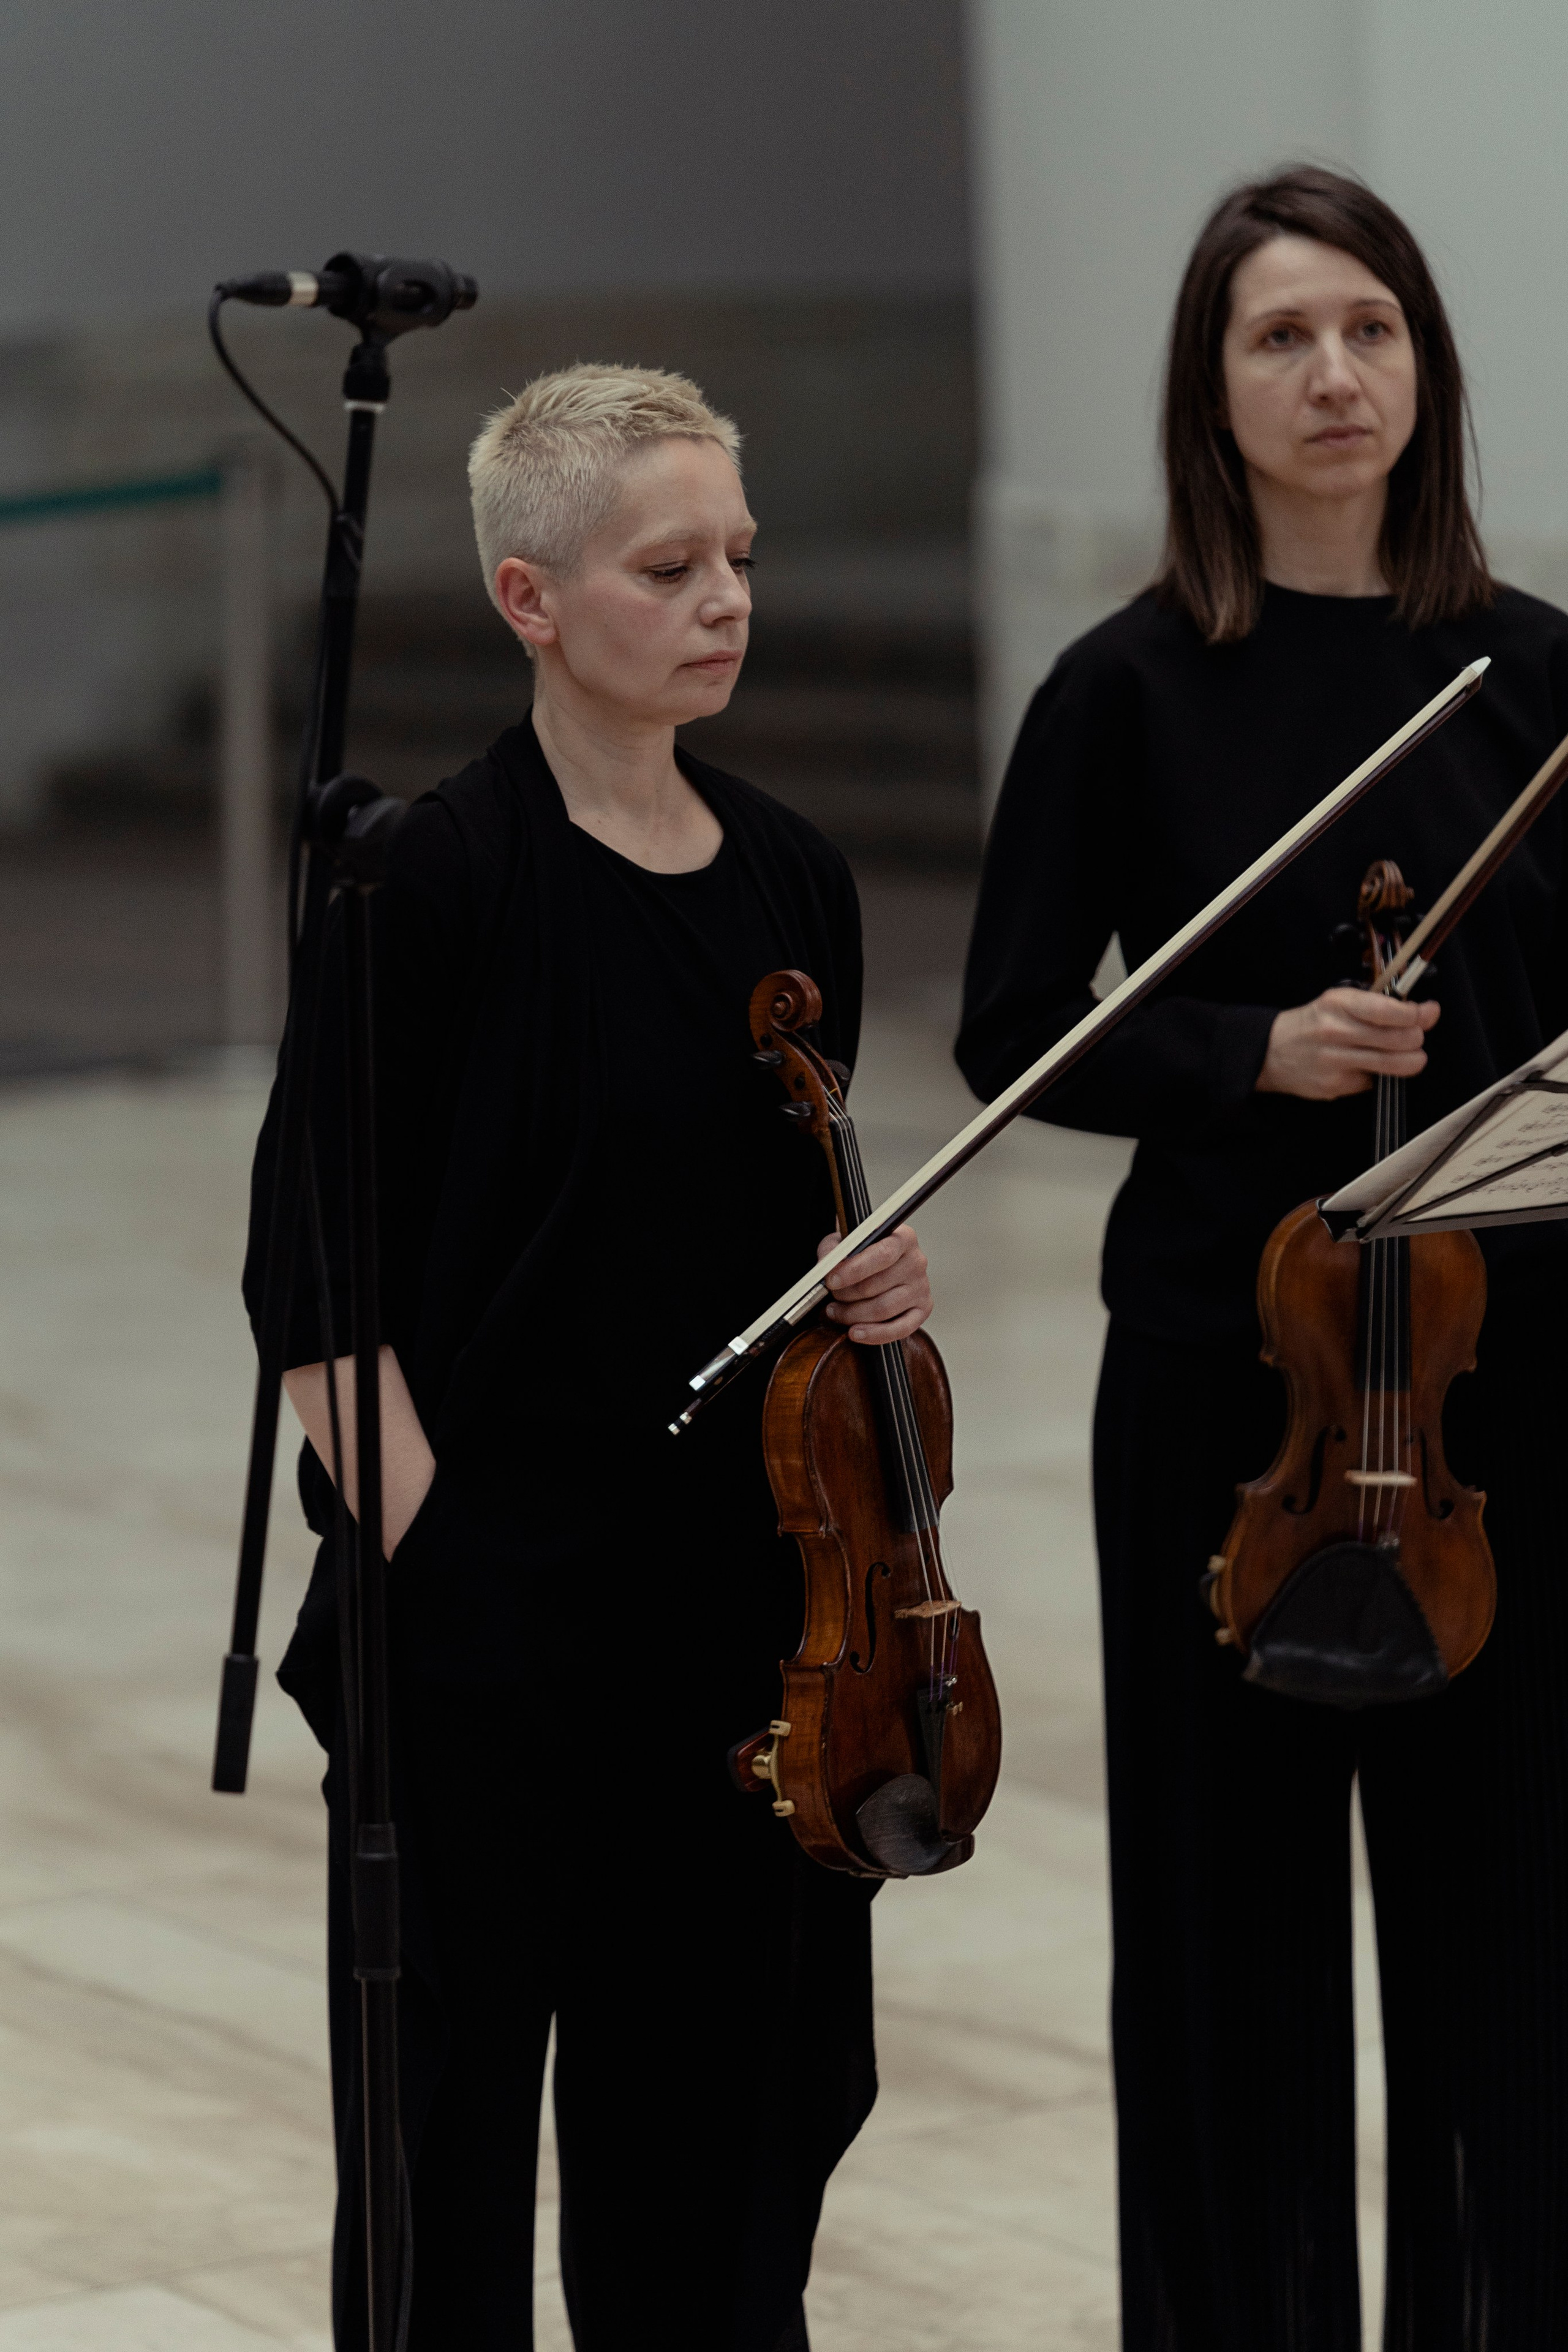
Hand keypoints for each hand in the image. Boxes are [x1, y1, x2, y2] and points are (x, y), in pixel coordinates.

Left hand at [818, 1224, 931, 1343]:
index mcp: (903, 1237)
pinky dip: (874, 1334)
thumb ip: (834, 1249)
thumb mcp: (845, 1241)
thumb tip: (827, 1265)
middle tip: (830, 1297)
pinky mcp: (923, 1309)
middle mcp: (916, 1261)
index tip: (831, 1280)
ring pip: (883, 1309)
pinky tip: (855, 1333)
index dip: (854, 1269)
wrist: (878, 1265)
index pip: (882, 1254)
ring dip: (853, 1315)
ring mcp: (921, 1287)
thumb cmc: (862, 1252)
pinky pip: (900, 1329)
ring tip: (835, 1312)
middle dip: (846, 1294)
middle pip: (877, 1285)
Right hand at [1257, 987, 1439, 1100]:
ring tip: (1406, 1055)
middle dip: (1416, 1038)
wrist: (1270, 1051)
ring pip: (1396, 1065)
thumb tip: (1426, 1012)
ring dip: (1410, 1060)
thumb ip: (1382, 1005)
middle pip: (1401, 1039)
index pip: (1391, 1011)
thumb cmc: (1313, 1023)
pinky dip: (1377, 1076)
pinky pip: (1373, 1082)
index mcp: (1339, 1004)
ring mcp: (1336, 1062)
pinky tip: (1365, 1067)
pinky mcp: (1335, 1086)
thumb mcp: (1340, 1001)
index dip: (1418, 1014)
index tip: (1426, 1013)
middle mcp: (1337, 1032)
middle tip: (1413, 1037)